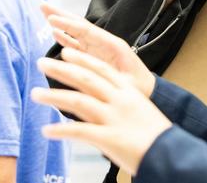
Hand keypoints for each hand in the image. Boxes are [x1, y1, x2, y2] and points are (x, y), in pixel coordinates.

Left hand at [32, 48, 171, 175]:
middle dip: (61, 69)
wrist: (171, 154)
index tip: (66, 52)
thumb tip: (103, 100)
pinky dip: (61, 130)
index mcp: (129, 91)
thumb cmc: (157, 136)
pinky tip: (46, 130)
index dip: (82, 59)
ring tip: (34, 94)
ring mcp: (114, 118)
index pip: (102, 68)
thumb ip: (121, 103)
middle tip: (41, 63)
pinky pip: (79, 131)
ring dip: (53, 96)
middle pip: (86, 78)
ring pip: (78, 100)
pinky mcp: (109, 138)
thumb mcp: (140, 110)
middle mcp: (120, 100)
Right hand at [41, 3, 154, 96]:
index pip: (87, 31)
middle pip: (79, 26)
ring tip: (45, 13)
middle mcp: (104, 43)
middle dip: (61, 15)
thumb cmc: (139, 87)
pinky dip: (65, 38)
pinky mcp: (94, 57)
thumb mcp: (126, 83)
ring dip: (60, 23)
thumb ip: (108, 77)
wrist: (148, 90)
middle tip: (43, 5)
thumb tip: (84, 70)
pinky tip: (54, 32)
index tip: (51, 19)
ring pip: (76, 33)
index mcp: (113, 45)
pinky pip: (77, 44)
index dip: (69, 25)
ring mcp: (98, 49)